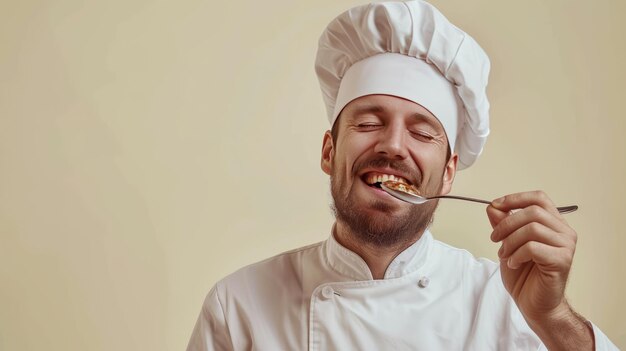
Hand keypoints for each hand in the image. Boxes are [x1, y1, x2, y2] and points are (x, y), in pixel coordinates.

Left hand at [487, 190, 575, 321]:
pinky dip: (517, 255)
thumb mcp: (508, 244)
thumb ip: (502, 224)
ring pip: (532, 228)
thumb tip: (492, 207)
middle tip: (495, 239)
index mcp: (554, 224)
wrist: (534, 305)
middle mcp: (564, 232)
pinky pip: (533, 247)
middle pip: (533, 211)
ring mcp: (566, 246)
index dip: (515, 198)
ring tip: (505, 255)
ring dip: (511, 242)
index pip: (539, 198)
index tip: (495, 205)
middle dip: (506, 224)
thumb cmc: (524, 276)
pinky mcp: (562, 260)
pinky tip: (514, 264)